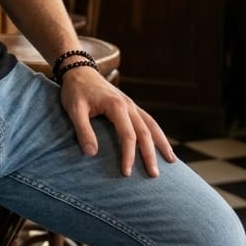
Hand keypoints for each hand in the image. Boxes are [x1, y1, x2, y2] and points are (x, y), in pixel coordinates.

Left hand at [58, 66, 175, 176]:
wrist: (79, 70)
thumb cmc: (75, 90)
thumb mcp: (74, 109)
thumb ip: (83, 130)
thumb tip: (91, 154)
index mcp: (116, 106)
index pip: (128, 135)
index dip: (129, 155)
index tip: (126, 173)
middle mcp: (128, 105)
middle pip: (145, 132)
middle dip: (150, 155)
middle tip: (154, 175)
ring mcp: (131, 104)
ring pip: (152, 125)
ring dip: (162, 143)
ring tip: (171, 161)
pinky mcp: (130, 105)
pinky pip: (148, 120)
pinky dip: (157, 133)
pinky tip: (161, 144)